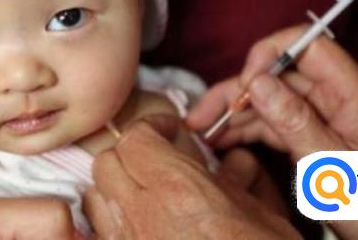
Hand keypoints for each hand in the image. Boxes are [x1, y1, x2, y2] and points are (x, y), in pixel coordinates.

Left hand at [83, 114, 300, 239]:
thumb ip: (239, 183)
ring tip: (146, 194)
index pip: (137, 137)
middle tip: (159, 161)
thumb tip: (232, 164)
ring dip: (115, 187)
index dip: (154, 128)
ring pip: (95, 196)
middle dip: (131, 154)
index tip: (170, 132)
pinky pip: (99, 233)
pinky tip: (140, 228)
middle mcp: (142, 216)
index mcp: (179, 192)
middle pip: (108, 161)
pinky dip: (111, 222)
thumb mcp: (262, 220)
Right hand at [189, 26, 357, 239]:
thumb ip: (294, 121)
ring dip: (234, 114)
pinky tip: (222, 141)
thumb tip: (259, 83)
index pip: (309, 44)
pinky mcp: (313, 134)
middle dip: (237, 91)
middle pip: (279, 75)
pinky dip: (247, 130)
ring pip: (270, 99)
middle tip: (202, 114)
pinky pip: (274, 122)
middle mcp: (336, 96)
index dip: (271, 53)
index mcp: (353, 92)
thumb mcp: (331, 165)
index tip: (246, 81)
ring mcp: (323, 115)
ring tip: (201, 131)